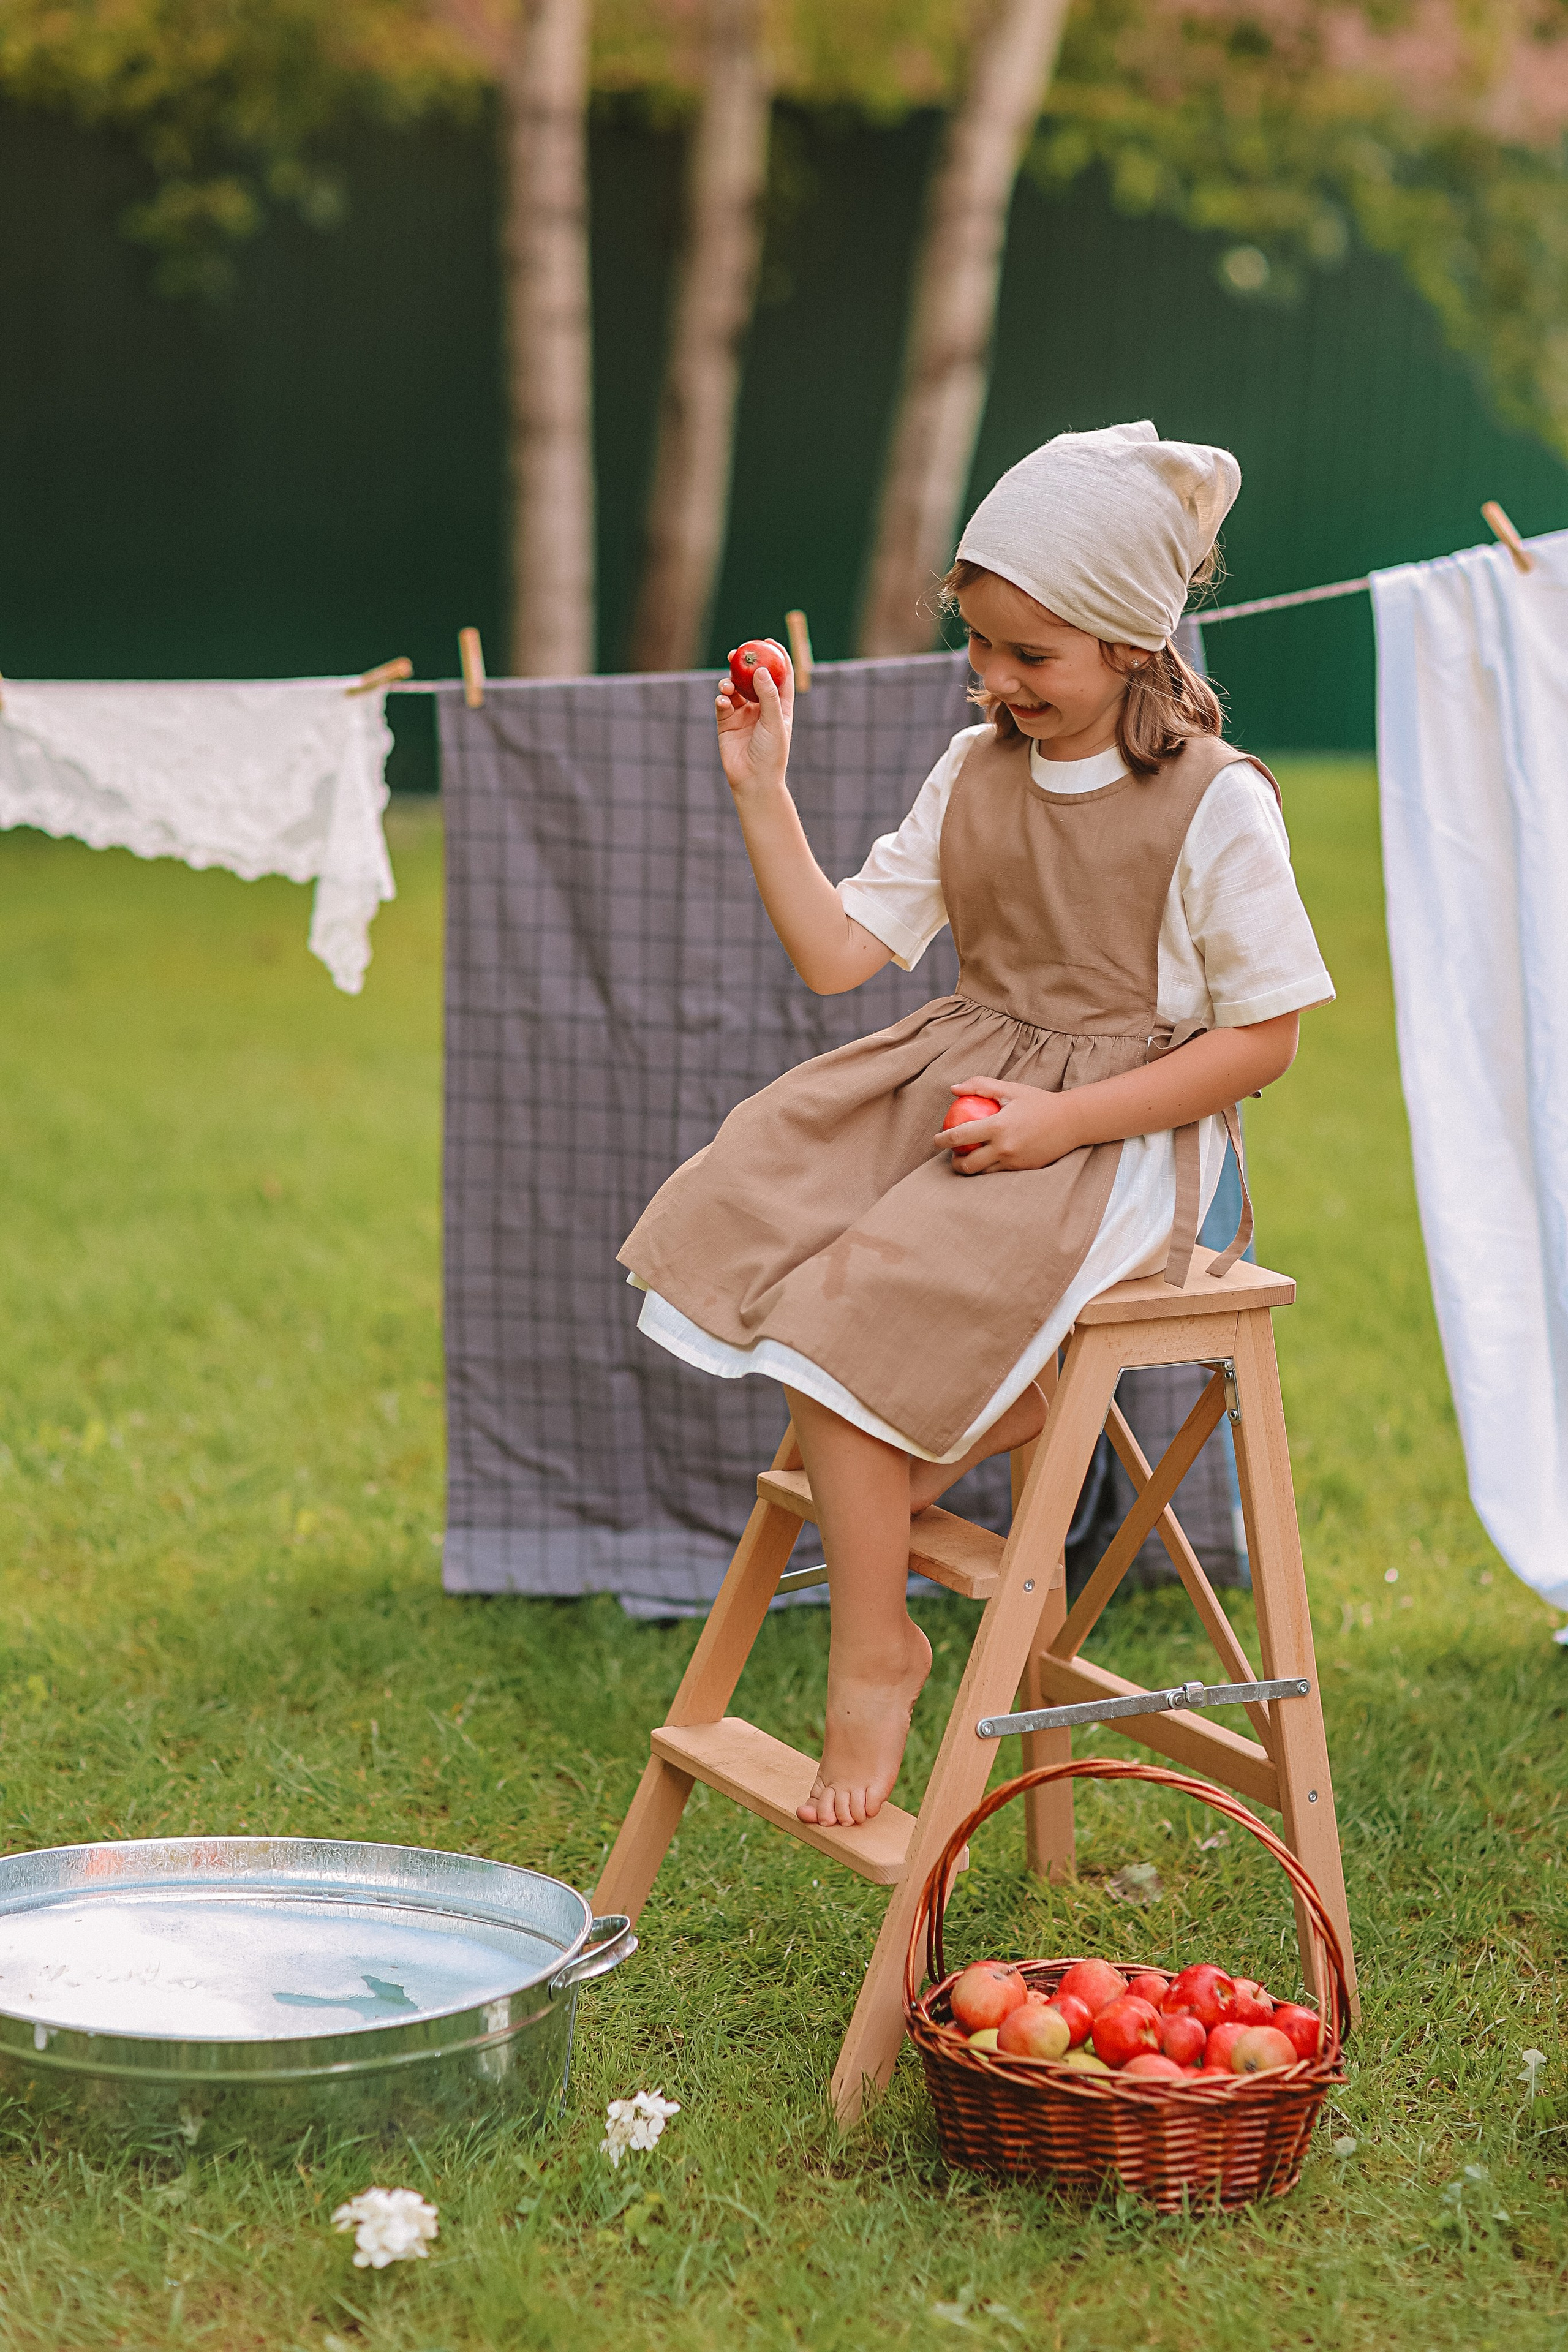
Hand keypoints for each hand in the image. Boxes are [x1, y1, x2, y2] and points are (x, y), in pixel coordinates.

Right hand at [716, 652, 793, 798]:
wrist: (753, 781)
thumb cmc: (771, 753)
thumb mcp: (774, 722)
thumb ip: (768, 695)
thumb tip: (760, 669)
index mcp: (779, 706)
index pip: (781, 675)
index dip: (776, 656)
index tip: (768, 641)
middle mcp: (761, 707)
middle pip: (753, 678)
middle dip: (745, 664)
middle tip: (737, 653)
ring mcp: (743, 714)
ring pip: (735, 689)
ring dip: (729, 683)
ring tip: (727, 686)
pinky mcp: (726, 723)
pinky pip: (722, 704)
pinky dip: (722, 700)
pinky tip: (723, 702)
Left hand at [934, 1076, 1082, 1173]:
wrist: (1071, 1122)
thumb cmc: (1038, 1102)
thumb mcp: (1010, 1089)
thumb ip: (980, 1086)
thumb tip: (953, 1089)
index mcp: (998, 1127)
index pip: (960, 1137)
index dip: (943, 1140)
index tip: (936, 1139)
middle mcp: (1004, 1148)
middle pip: (968, 1164)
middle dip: (954, 1163)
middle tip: (951, 1155)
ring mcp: (1014, 1162)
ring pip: (982, 1173)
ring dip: (970, 1169)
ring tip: (967, 1159)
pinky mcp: (1023, 1170)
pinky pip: (999, 1173)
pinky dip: (989, 1169)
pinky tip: (987, 1161)